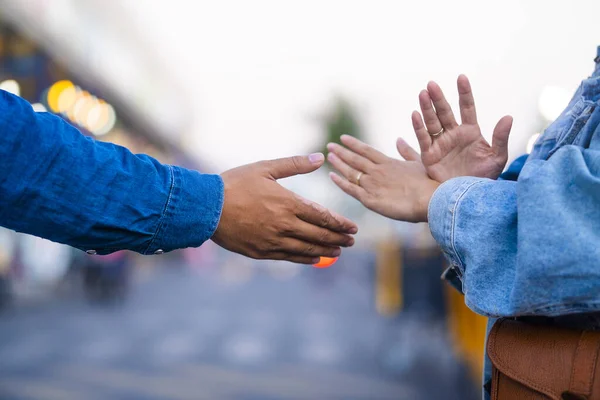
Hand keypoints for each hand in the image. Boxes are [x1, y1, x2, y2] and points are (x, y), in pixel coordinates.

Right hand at [212, 153, 356, 263]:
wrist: (206, 208)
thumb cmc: (234, 184)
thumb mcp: (265, 168)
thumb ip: (294, 164)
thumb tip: (319, 157)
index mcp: (287, 203)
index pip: (323, 217)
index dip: (340, 224)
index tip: (353, 228)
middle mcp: (284, 225)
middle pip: (319, 235)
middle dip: (339, 239)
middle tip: (352, 241)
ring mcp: (273, 241)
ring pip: (307, 249)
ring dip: (326, 251)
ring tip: (339, 251)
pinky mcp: (262, 252)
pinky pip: (290, 257)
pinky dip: (306, 258)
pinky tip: (315, 258)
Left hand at [327, 135, 439, 222]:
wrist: (430, 200)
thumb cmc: (429, 183)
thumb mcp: (418, 163)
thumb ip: (406, 152)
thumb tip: (399, 140)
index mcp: (388, 162)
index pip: (366, 150)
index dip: (353, 144)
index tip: (343, 138)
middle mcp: (377, 171)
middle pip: (354, 159)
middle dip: (341, 152)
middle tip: (329, 146)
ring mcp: (371, 184)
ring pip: (350, 172)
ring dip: (338, 163)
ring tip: (329, 157)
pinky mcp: (369, 199)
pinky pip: (350, 189)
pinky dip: (340, 182)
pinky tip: (331, 176)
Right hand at [411, 75, 512, 181]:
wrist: (468, 197)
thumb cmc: (484, 178)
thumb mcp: (497, 158)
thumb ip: (501, 138)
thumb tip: (507, 117)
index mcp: (470, 132)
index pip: (467, 108)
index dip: (464, 93)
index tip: (461, 78)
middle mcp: (453, 135)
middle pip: (444, 112)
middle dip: (438, 98)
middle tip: (432, 84)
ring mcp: (440, 144)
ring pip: (432, 122)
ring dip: (427, 108)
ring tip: (423, 94)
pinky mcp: (429, 155)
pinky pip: (423, 138)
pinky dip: (419, 127)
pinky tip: (416, 114)